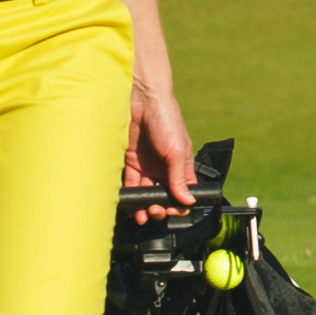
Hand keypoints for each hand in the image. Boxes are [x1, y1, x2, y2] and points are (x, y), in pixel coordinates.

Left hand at [128, 68, 194, 202]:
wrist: (141, 99)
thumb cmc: (166, 118)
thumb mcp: (177, 150)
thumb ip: (179, 177)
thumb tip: (187, 201)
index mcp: (180, 165)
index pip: (183, 192)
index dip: (179, 205)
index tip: (172, 211)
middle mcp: (164, 168)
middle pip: (162, 196)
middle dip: (160, 208)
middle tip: (155, 211)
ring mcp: (146, 166)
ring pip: (145, 193)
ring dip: (143, 207)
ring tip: (140, 215)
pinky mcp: (130, 162)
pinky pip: (129, 184)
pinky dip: (129, 196)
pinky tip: (128, 204)